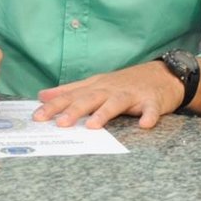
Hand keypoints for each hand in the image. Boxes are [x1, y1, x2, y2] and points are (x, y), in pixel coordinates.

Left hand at [34, 61, 184, 129]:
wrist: (164, 74)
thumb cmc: (126, 83)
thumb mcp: (97, 83)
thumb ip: (70, 90)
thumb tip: (42, 95)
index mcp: (97, 86)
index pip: (72, 95)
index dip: (54, 105)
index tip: (36, 117)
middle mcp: (111, 89)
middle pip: (90, 98)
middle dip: (74, 110)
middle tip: (60, 123)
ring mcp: (132, 94)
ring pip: (116, 103)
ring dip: (105, 113)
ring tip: (93, 126)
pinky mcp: (153, 100)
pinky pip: (151, 109)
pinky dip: (148, 116)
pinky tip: (144, 125)